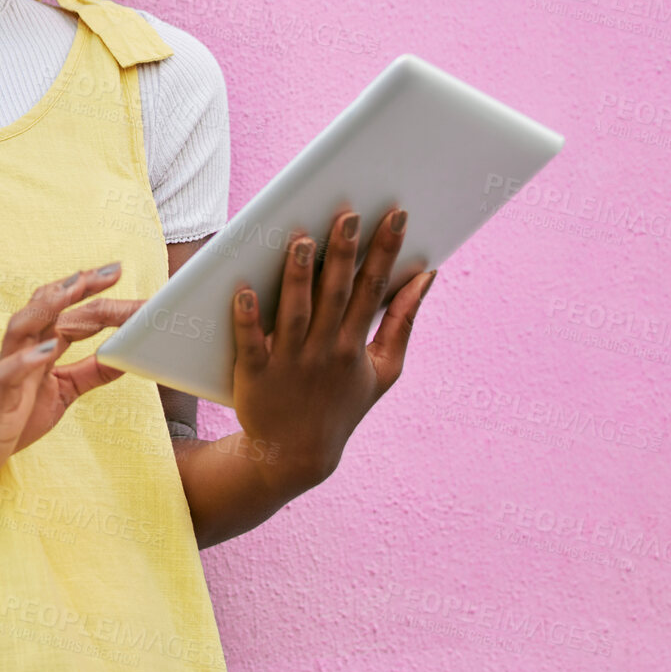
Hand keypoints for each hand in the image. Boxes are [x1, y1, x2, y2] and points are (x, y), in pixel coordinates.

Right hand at [0, 264, 142, 495]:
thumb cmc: (6, 419)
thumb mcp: (60, 394)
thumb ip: (90, 373)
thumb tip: (126, 356)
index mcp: (38, 349)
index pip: (66, 310)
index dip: (91, 290)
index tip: (117, 270)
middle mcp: (21, 351)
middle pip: (47, 307)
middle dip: (78, 286)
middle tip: (112, 269)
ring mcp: (5, 369)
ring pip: (22, 327)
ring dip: (48, 306)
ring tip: (74, 288)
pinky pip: (8, 373)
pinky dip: (27, 360)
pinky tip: (47, 351)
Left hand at [230, 208, 436, 487]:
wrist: (294, 456)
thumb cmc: (341, 404)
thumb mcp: (384, 370)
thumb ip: (403, 323)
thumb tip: (427, 277)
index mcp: (355, 345)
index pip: (374, 290)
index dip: (386, 251)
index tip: (395, 215)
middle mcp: (325, 351)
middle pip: (336, 295)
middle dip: (344, 254)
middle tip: (348, 215)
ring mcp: (289, 363)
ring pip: (295, 313)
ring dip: (298, 278)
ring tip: (301, 240)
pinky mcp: (255, 374)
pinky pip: (251, 343)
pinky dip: (248, 318)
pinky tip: (243, 290)